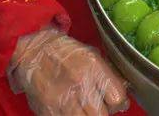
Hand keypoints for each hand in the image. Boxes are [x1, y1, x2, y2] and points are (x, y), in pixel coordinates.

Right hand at [8, 27, 128, 115]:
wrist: (35, 50)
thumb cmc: (67, 53)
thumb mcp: (93, 56)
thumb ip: (110, 76)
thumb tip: (123, 100)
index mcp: (93, 66)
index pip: (117, 97)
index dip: (119, 103)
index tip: (115, 102)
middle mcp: (79, 83)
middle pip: (102, 115)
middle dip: (103, 112)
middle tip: (99, 107)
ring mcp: (62, 98)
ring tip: (86, 109)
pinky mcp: (48, 110)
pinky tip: (71, 110)